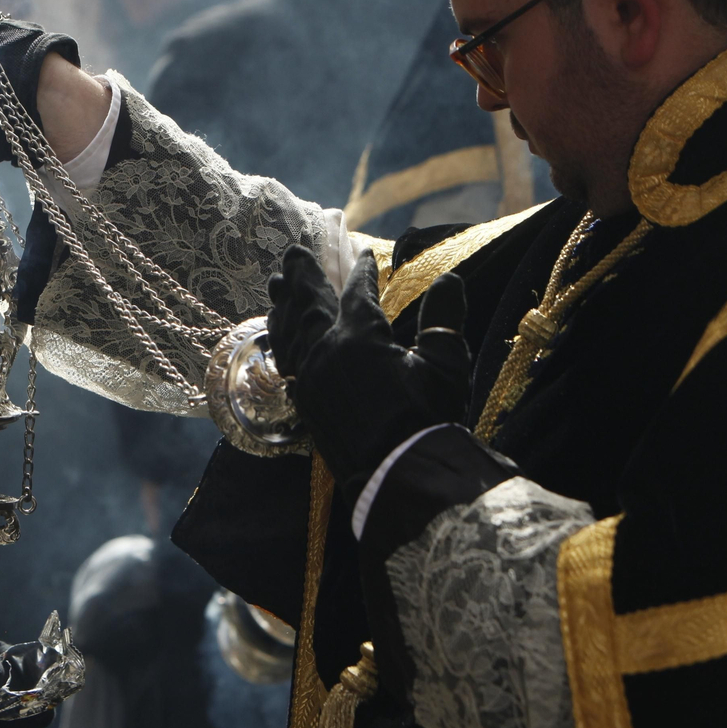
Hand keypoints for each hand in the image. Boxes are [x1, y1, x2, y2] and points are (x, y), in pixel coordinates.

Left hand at [267, 246, 470, 488]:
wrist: (398, 475)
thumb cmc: (427, 419)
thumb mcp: (445, 364)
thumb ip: (444, 318)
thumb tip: (449, 280)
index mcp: (360, 337)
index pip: (357, 293)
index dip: (361, 272)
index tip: (362, 254)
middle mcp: (325, 352)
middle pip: (309, 305)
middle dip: (303, 277)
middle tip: (293, 253)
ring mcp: (309, 378)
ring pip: (290, 331)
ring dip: (285, 305)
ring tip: (278, 285)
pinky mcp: (304, 401)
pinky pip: (286, 359)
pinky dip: (281, 339)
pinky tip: (279, 335)